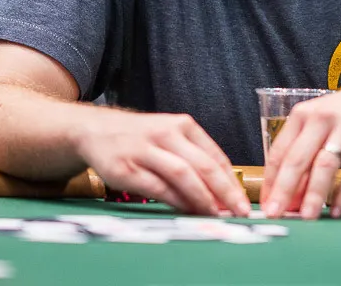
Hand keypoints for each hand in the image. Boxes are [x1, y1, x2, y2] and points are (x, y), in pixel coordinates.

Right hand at [74, 110, 249, 216]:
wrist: (96, 130)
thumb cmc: (142, 138)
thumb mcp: (171, 137)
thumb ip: (194, 159)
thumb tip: (222, 194)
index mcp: (182, 126)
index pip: (215, 156)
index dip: (232, 182)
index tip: (244, 202)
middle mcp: (166, 134)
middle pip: (202, 165)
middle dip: (224, 192)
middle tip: (238, 212)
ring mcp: (145, 150)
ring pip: (182, 175)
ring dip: (202, 198)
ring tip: (215, 215)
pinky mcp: (126, 168)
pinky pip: (157, 187)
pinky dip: (175, 201)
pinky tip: (187, 211)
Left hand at [261, 81, 340, 219]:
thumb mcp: (318, 128)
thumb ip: (303, 159)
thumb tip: (287, 200)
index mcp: (303, 114)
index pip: (280, 151)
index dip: (271, 181)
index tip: (266, 206)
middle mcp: (323, 117)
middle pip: (299, 157)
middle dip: (285, 189)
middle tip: (277, 214)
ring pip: (326, 164)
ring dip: (315, 194)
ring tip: (307, 217)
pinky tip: (338, 210)